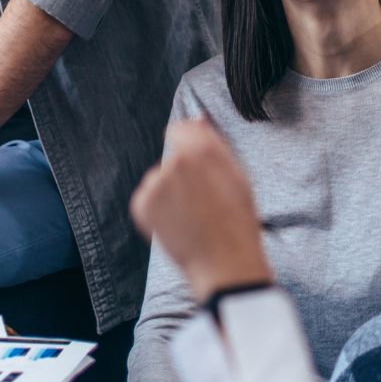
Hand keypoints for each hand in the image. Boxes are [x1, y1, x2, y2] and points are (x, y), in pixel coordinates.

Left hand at [131, 119, 272, 301]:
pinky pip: (147, 198)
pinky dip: (157, 209)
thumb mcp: (236, 174)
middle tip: (202, 200)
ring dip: (169, 192)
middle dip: (182, 173)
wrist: (225, 261)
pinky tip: (177, 224)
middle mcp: (176, 161)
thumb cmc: (237, 219)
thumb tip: (197, 119)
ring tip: (192, 215)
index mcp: (203, 148)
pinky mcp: (143, 204)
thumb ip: (213, 143)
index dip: (189, 145)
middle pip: (171, 157)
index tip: (196, 165)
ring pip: (159, 179)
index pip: (180, 129)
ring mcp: (157, 182)